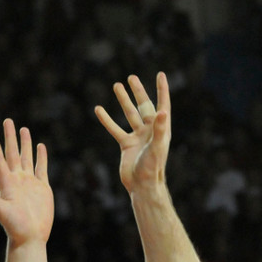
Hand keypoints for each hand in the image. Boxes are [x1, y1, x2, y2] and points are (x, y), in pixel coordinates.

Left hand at [0, 119, 53, 247]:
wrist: (30, 238)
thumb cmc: (14, 227)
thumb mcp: (0, 210)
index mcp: (6, 183)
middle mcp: (17, 180)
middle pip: (13, 153)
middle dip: (10, 137)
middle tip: (8, 120)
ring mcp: (30, 183)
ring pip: (27, 158)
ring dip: (25, 144)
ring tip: (23, 129)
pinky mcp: (42, 188)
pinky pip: (41, 168)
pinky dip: (41, 157)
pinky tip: (40, 147)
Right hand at [95, 71, 170, 195]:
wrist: (141, 186)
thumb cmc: (151, 168)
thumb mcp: (156, 147)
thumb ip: (159, 129)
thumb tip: (162, 111)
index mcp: (160, 129)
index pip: (162, 104)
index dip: (162, 90)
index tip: (160, 75)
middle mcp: (150, 130)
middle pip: (144, 106)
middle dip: (138, 92)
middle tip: (131, 78)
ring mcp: (138, 137)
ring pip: (129, 115)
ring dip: (123, 101)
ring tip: (117, 86)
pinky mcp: (126, 145)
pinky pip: (115, 129)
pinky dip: (107, 120)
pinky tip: (99, 109)